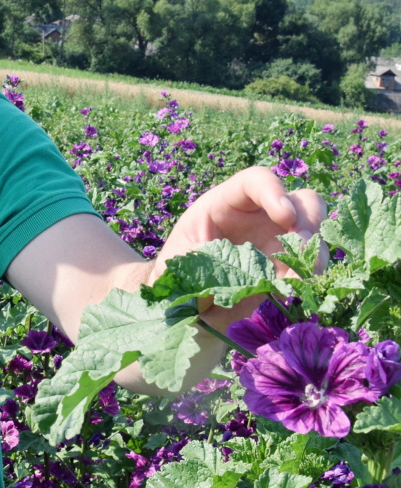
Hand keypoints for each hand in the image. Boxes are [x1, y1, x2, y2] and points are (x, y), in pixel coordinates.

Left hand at [152, 165, 326, 281]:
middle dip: (308, 222)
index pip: (256, 181)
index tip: (285, 216)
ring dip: (314, 255)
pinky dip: (310, 278)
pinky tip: (298, 292)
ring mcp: (275, 243)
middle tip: (303, 249)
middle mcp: (258, 217)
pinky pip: (310, 267)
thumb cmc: (173, 274)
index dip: (274, 191)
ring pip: (313, 234)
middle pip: (301, 201)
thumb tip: (244, 272)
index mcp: (225, 204)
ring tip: (300, 280)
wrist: (178, 306)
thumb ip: (208, 261)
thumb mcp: (180, 262)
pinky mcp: (285, 270)